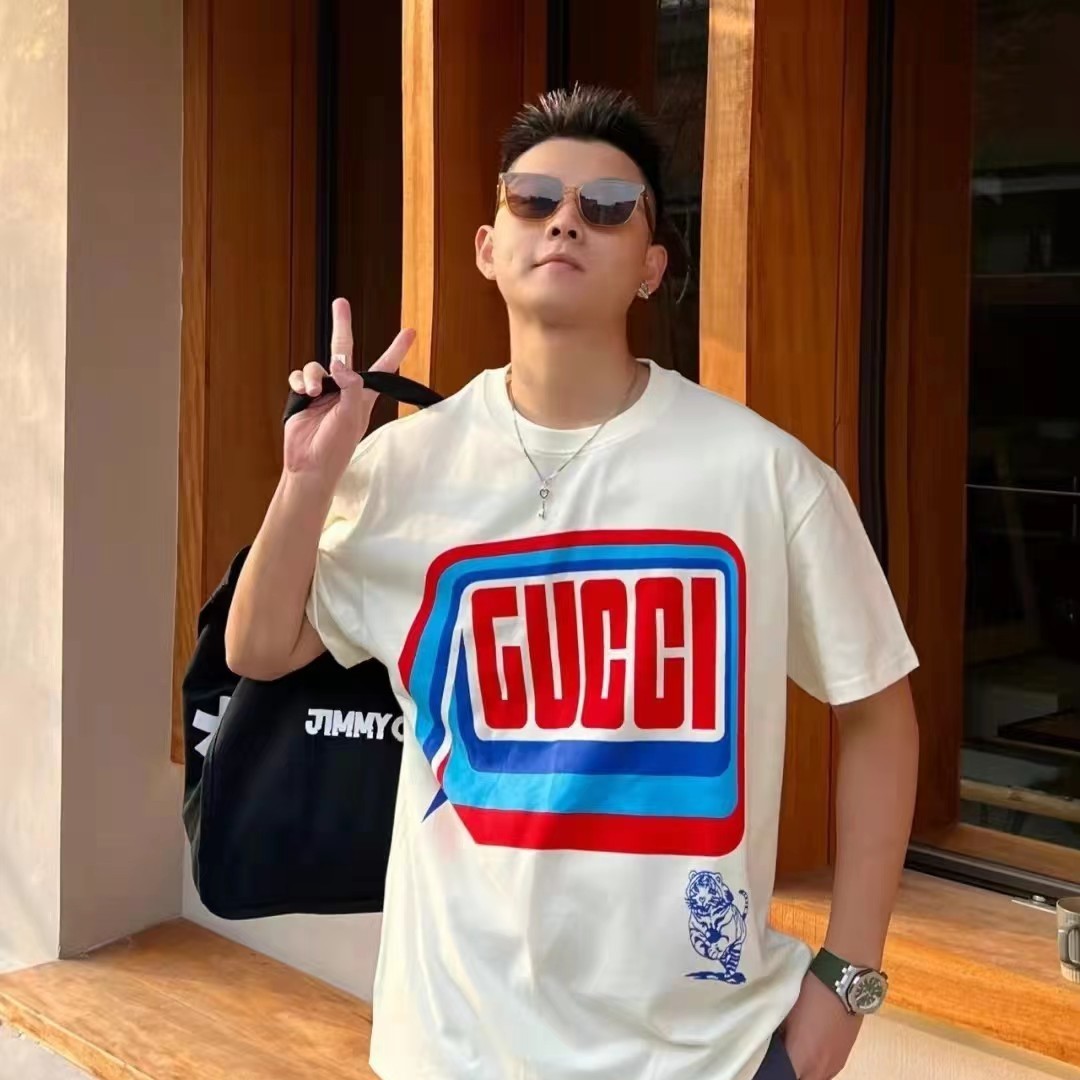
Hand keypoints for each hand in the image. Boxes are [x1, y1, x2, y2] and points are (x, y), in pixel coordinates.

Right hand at [284, 297, 415, 480]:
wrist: (309, 465)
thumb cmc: (336, 447)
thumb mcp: (351, 418)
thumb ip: (351, 388)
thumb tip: (340, 364)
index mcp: (363, 395)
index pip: (383, 367)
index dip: (396, 349)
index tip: (410, 332)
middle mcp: (343, 389)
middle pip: (344, 350)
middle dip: (342, 326)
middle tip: (341, 303)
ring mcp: (323, 392)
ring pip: (316, 366)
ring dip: (313, 376)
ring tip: (313, 392)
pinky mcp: (303, 396)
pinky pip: (299, 377)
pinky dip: (299, 382)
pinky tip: (303, 393)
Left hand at [781, 972, 861, 1078]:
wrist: (846, 983)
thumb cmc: (811, 995)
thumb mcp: (787, 1014)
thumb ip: (780, 1037)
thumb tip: (774, 1046)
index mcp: (803, 1060)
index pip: (785, 1076)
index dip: (777, 1071)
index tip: (770, 1062)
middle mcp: (821, 1070)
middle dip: (791, 1072)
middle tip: (782, 1058)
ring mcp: (835, 1065)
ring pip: (816, 1078)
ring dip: (805, 1072)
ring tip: (794, 1056)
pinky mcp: (844, 1057)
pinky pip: (826, 1072)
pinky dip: (816, 1067)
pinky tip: (810, 1052)